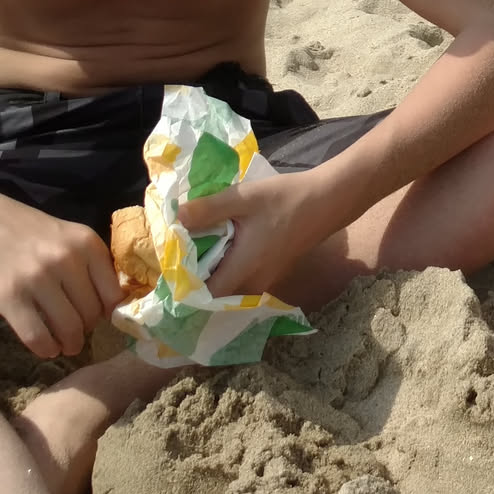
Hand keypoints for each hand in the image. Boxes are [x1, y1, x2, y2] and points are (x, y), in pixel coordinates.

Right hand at [0, 178, 120, 359]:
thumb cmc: (18, 226)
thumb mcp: (63, 234)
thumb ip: (86, 262)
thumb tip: (106, 304)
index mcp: (86, 242)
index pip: (113, 294)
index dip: (106, 312)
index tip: (97, 318)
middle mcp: (66, 259)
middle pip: (91, 314)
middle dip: (86, 329)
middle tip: (76, 332)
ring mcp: (37, 279)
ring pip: (68, 329)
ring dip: (69, 343)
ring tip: (64, 345)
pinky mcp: (8, 297)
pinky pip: (37, 336)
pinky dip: (44, 348)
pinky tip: (44, 347)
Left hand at [174, 168, 329, 299]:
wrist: (327, 200)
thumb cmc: (286, 199)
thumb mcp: (243, 197)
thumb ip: (207, 209)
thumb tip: (173, 218)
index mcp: (244, 269)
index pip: (202, 296)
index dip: (181, 284)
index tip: (166, 265)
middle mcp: (253, 283)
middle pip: (212, 293)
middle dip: (192, 276)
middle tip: (174, 252)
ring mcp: (264, 280)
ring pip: (226, 286)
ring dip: (208, 270)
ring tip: (192, 245)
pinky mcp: (270, 271)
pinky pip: (239, 278)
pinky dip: (224, 266)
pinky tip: (218, 243)